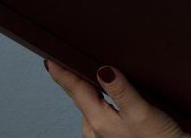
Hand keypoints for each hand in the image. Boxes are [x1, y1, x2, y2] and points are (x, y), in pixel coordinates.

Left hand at [46, 60, 190, 137]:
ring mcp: (102, 133)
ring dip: (85, 89)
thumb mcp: (141, 112)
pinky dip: (96, 99)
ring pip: (88, 104)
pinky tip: (103, 94)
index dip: (61, 73)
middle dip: (72, 78)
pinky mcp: (111, 134)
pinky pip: (97, 112)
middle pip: (79, 96)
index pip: (75, 90)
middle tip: (64, 61)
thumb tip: (103, 70)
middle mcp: (95, 128)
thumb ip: (121, 90)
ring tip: (83, 73)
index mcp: (98, 120)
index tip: (49, 60)